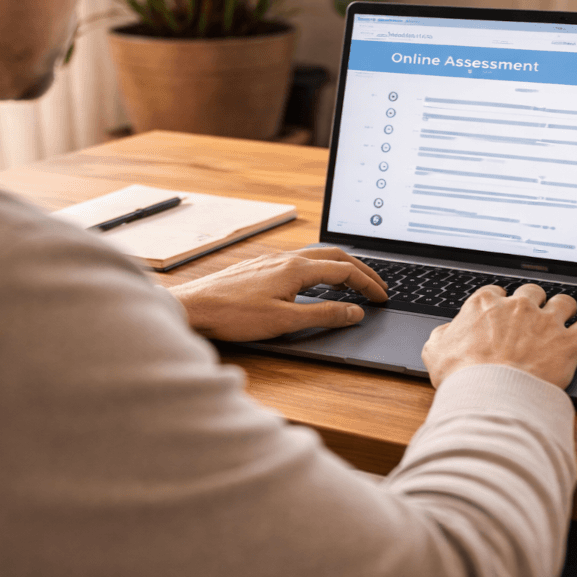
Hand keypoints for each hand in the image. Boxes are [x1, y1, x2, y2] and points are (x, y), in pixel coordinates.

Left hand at [168, 247, 387, 341]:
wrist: (194, 307)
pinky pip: (300, 260)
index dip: (368, 284)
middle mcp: (286, 258)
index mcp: (297, 269)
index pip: (344, 271)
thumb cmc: (233, 316)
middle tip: (377, 286)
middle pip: (335, 256)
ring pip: (317, 255)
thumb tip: (355, 312)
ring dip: (340, 265)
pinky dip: (320, 267)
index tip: (382, 297)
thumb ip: (324, 316)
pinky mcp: (260, 266)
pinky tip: (314, 280)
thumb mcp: (285, 321)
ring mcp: (272, 260)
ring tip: (353, 280)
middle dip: (360, 270)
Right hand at [421, 284, 576, 389]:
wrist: (490, 396)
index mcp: (486, 305)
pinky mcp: (568, 342)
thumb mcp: (434, 352)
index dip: (501, 305)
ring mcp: (545, 322)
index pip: (497, 292)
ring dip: (564, 310)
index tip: (502, 316)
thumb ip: (441, 336)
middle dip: (534, 303)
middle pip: (532, 292)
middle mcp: (518, 307)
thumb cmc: (462, 376)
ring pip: (564, 302)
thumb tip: (445, 334)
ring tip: (562, 321)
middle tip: (532, 319)